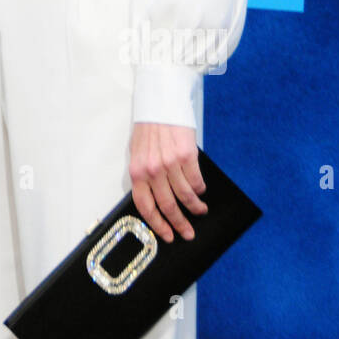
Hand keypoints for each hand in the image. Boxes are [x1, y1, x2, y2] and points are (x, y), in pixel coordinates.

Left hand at [129, 122, 205, 242]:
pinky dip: (200, 190)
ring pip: (185, 196)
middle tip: (188, 233)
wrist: (160, 103)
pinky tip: (201, 191)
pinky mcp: (187, 155)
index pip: (145, 206)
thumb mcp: (138, 152)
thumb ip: (144, 175)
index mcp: (137, 170)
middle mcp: (152, 170)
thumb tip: (156, 200)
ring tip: (200, 210)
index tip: (168, 235)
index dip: (157, 224)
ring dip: (195, 207)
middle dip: (180, 223)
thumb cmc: (149, 128)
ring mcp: (170, 163)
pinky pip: (196, 181)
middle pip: (167, 205)